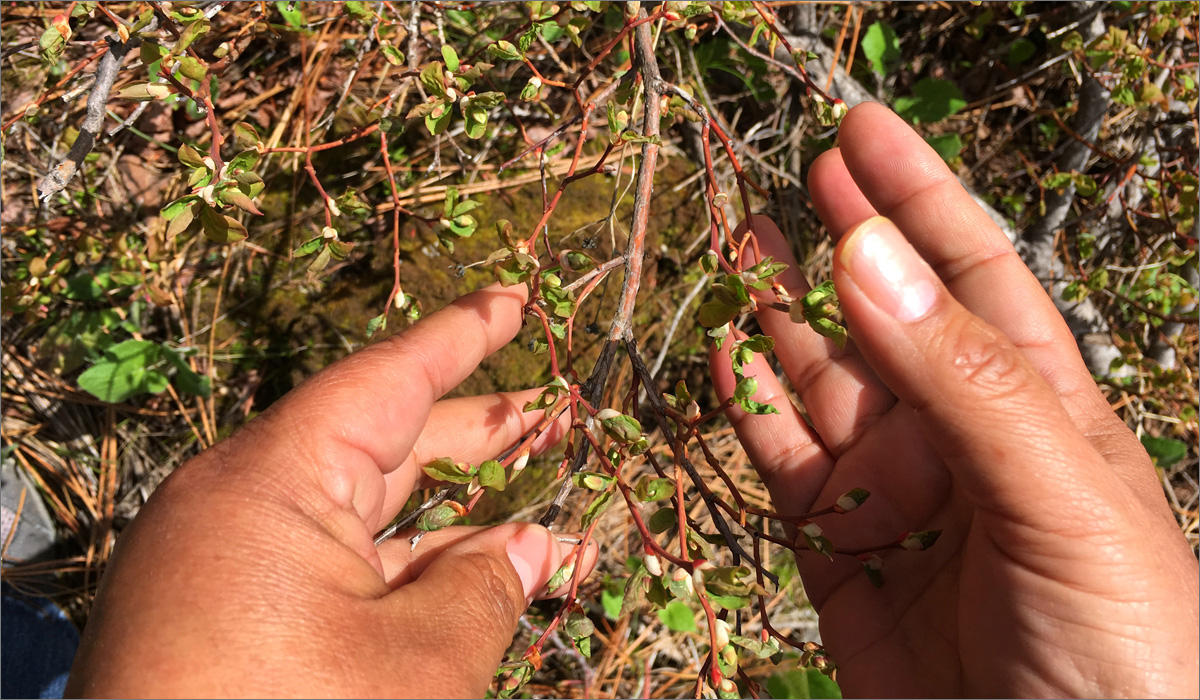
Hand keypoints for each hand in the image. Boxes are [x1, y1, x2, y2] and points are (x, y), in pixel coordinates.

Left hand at [67, 284, 591, 697]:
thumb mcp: (413, 666)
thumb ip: (481, 593)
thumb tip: (528, 549)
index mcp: (271, 480)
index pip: (387, 379)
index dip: (463, 337)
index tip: (515, 299)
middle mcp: (240, 504)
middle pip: (380, 444)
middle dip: (479, 436)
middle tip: (557, 415)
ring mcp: (226, 565)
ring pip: (363, 521)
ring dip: (456, 528)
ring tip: (549, 534)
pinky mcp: (222, 619)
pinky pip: (330, 573)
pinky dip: (401, 578)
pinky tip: (471, 591)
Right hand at [711, 103, 1197, 696]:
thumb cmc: (1129, 653)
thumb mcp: (1062, 498)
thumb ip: (963, 380)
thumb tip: (869, 255)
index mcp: (1038, 408)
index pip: (972, 274)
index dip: (920, 197)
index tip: (861, 129)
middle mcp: (961, 440)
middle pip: (883, 320)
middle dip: (839, 245)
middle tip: (789, 175)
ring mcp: (896, 500)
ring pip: (821, 389)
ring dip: (781, 320)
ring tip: (740, 249)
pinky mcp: (839, 561)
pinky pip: (783, 473)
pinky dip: (750, 418)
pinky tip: (726, 363)